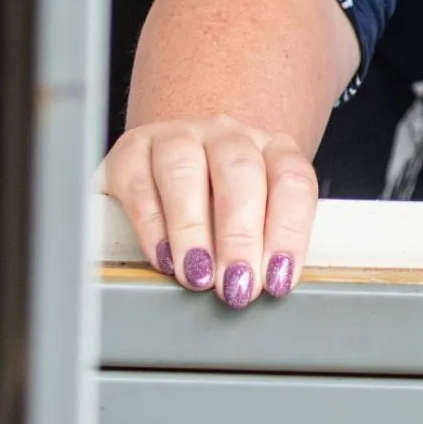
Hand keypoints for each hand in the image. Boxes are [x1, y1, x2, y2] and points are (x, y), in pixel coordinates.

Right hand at [98, 116, 317, 309]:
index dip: (288, 231)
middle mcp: (226, 136)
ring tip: (198, 275)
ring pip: (185, 171)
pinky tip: (163, 259)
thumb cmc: (219, 202)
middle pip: (240, 172)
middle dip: (240, 236)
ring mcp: (177, 137)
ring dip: (193, 229)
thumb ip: (264, 243)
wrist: (167, 162)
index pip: (291, 180)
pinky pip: (140, 185)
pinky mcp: (131, 151)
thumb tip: (265, 287)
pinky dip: (152, 227)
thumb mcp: (253, 216)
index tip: (279, 278)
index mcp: (271, 149)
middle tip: (236, 283)